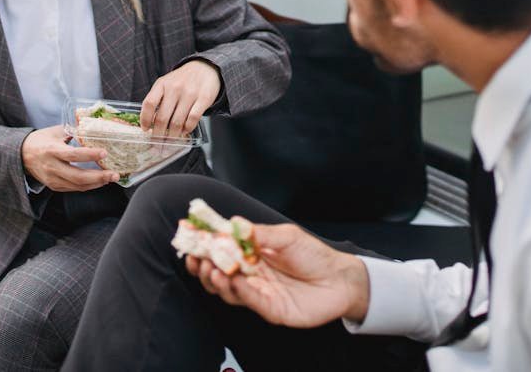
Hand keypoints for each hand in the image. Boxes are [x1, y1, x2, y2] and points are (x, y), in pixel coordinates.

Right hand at [20, 125, 119, 190]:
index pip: (73, 155)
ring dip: (97, 184)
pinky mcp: (55, 186)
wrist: (21, 155)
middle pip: (78, 176)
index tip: (104, 153)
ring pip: (78, 186)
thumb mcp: (55, 131)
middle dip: (98, 177)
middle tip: (114, 174)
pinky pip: (74, 189)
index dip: (89, 155)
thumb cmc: (40, 140)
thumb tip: (93, 124)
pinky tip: (100, 181)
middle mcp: (52, 167)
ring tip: (111, 178)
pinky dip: (89, 186)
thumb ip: (74, 129)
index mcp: (52, 150)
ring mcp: (53, 179)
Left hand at [140, 60, 220, 135]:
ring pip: (177, 122)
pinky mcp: (203, 99)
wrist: (205, 68)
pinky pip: (192, 119)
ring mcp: (190, 93)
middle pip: (162, 118)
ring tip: (171, 141)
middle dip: (159, 135)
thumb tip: (149, 123)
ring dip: (173, 136)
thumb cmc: (182, 79)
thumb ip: (157, 98)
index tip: (145, 130)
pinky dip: (187, 129)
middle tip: (158, 144)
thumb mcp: (166, 83)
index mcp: (162, 84)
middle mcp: (175, 88)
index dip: (145, 119)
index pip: (149, 104)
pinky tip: (184, 131)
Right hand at [185, 223, 370, 327]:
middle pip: (218, 273)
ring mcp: (258, 292)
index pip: (222, 251)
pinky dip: (238, 291)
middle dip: (203, 265)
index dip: (205, 247)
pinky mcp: (269, 309)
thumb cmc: (314, 255)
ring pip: (228, 290)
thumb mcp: (286, 236)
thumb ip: (260, 233)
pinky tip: (234, 281)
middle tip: (195, 257)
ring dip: (216, 280)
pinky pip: (248, 301)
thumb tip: (235, 222)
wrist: (340, 279)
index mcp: (252, 255)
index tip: (191, 239)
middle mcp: (251, 275)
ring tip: (212, 269)